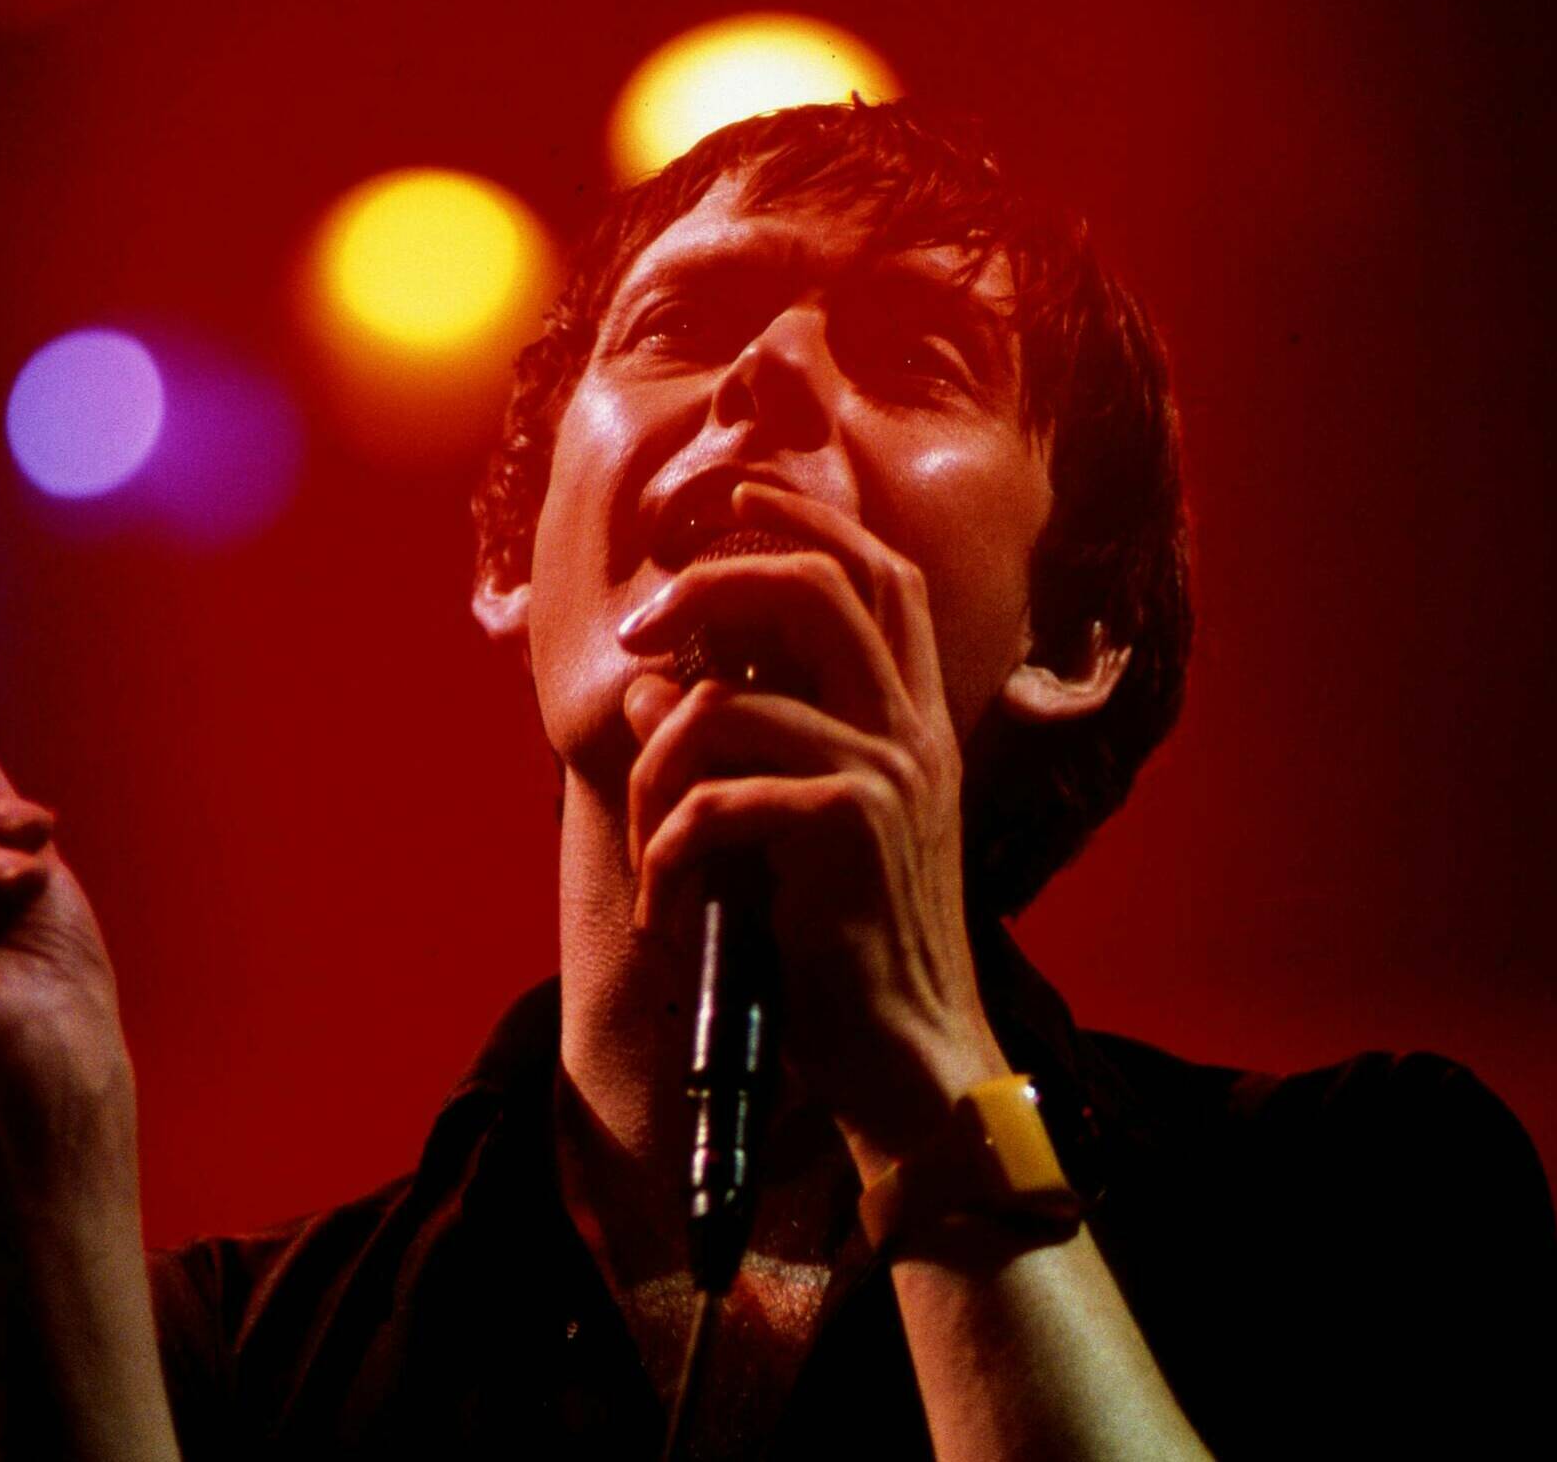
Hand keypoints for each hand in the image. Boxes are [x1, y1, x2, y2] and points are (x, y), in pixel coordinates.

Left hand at [615, 483, 1010, 1173]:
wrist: (910, 1055)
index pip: (877, 574)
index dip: (804, 521)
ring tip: (650, 845)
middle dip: (714, 583)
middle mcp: (911, 730)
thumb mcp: (806, 831)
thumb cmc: (851, 948)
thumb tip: (656, 688)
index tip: (732, 500)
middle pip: (816, 588)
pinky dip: (666, 853)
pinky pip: (716, 801)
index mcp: (913, 720)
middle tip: (644, 632)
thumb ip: (749, 750)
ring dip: (657, 770)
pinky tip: (667, 909)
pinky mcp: (849, 830)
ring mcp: (886, 774)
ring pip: (730, 704)